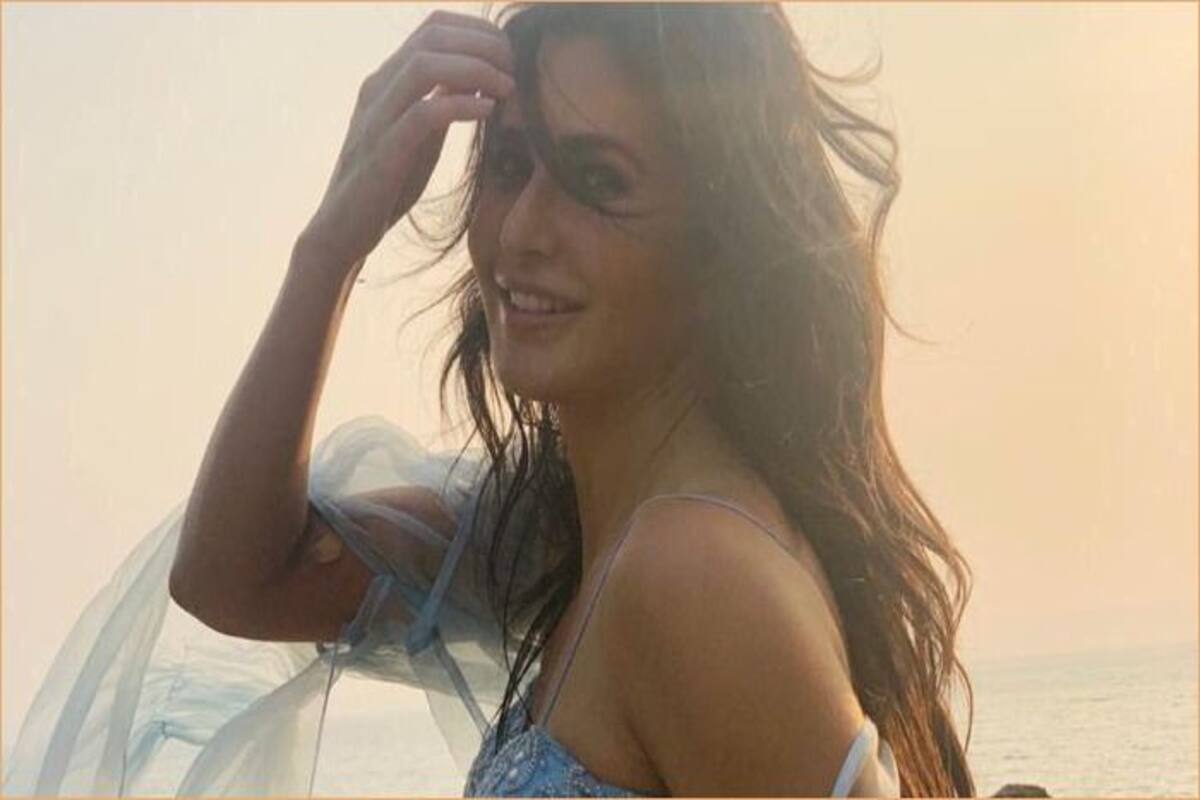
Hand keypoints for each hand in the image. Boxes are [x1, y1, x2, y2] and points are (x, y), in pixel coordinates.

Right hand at [298, 10, 514, 277]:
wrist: (342, 231)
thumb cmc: (387, 184)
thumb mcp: (421, 135)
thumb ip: (441, 102)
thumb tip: (479, 78)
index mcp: (388, 80)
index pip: (434, 27)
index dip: (479, 31)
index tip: (511, 57)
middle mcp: (378, 89)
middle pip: (433, 37)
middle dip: (483, 45)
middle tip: (515, 70)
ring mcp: (377, 118)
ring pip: (425, 66)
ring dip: (476, 69)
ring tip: (507, 88)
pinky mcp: (382, 153)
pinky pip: (423, 114)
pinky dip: (461, 105)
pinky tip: (488, 111)